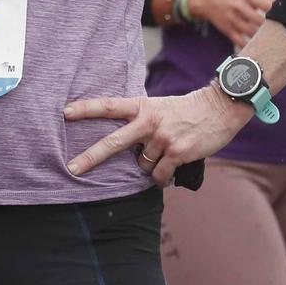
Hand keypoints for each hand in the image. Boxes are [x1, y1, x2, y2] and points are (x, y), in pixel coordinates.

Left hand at [64, 87, 249, 182]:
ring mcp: (162, 138)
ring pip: (142, 164)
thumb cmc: (187, 110)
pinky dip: (162, 178)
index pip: (108, 106)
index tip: (65, 113)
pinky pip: (159, 175)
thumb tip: (129, 150)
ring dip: (151, 165)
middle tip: (72, 168)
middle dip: (91, 157)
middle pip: (113, 142)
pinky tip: (172, 169)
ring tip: (167, 152)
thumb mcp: (159, 107)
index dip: (86, 109)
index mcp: (142, 106)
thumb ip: (141, 122)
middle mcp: (148, 122)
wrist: (220, 109)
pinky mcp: (177, 152)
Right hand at [188, 0, 275, 45]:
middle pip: (260, 20)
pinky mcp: (228, 30)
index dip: (278, 12)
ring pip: (251, 33)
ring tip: (275, 42)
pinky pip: (240, 41)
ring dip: (263, 38)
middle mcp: (239, 7)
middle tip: (285, 33)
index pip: (266, 4)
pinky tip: (259, 48)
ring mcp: (232, 20)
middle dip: (272, 27)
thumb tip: (282, 3)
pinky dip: (250, 46)